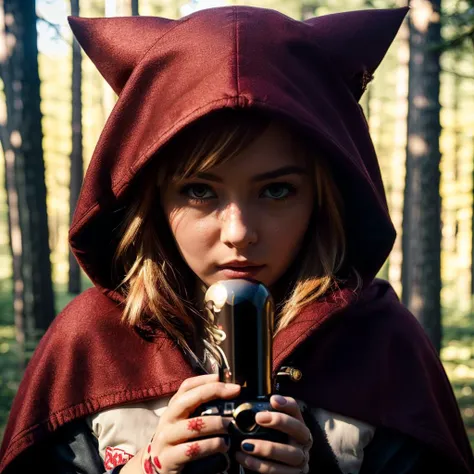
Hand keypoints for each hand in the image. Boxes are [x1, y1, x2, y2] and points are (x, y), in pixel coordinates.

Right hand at [121, 373, 240, 473]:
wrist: (155, 470)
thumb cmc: (178, 443)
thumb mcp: (185, 423)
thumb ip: (201, 410)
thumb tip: (229, 395)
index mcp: (173, 408)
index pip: (186, 386)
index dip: (205, 380)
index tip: (225, 379)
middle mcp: (167, 420)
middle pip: (187, 399)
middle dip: (213, 392)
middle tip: (234, 392)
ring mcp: (165, 439)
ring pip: (193, 425)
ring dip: (216, 423)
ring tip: (230, 426)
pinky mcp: (168, 459)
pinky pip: (193, 449)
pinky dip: (211, 445)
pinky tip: (223, 445)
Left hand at [235, 395, 312, 473]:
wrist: (274, 469)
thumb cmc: (269, 443)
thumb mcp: (267, 428)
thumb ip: (260, 414)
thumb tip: (240, 396)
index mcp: (297, 425)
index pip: (296, 409)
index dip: (287, 403)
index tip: (272, 399)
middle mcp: (303, 442)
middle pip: (299, 429)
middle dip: (279, 421)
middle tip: (258, 418)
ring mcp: (301, 460)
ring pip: (291, 453)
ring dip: (267, 448)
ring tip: (245, 445)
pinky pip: (279, 472)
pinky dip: (261, 466)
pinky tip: (245, 459)